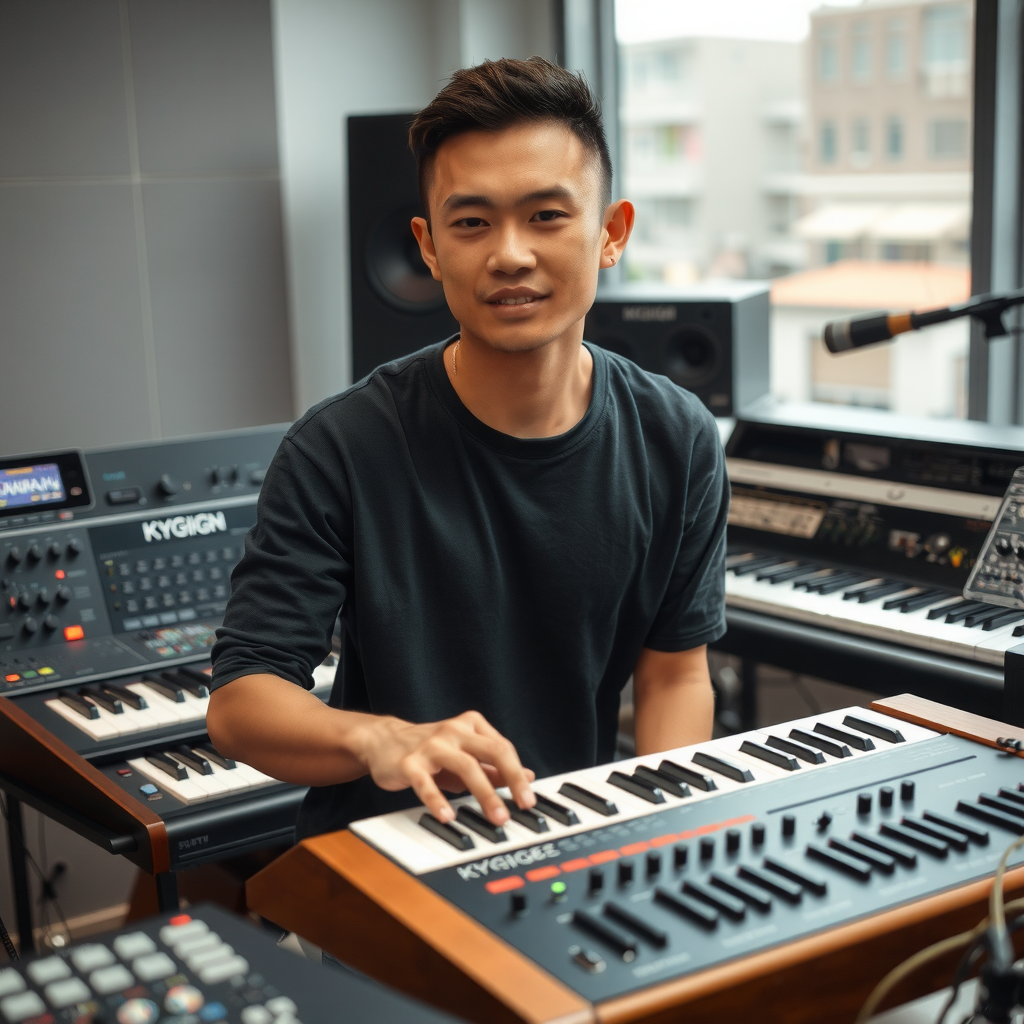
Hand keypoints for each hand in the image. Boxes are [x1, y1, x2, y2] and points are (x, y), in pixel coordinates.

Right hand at [357, 711, 535, 825]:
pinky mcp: (409, 763)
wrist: (383, 741)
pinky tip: (447, 816)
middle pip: (491, 751)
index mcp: (471, 725)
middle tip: (523, 805)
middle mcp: (454, 730)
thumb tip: (528, 777)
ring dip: (485, 793)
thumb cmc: (431, 751)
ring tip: (496, 817)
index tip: (529, 799)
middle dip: (512, 779)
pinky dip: (438, 800)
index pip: (503, 747)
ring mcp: (431, 745)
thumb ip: (493, 767)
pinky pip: (426, 783)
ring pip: (465, 766)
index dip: (518, 774)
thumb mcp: (465, 756)